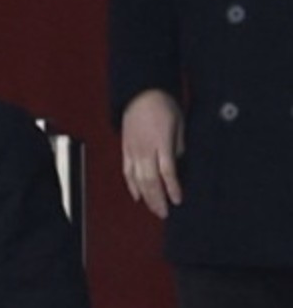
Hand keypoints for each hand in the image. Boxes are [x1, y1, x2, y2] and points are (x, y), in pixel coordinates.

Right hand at [121, 88, 184, 218]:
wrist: (141, 94)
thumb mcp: (180, 124)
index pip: (167, 172)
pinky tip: (137, 196)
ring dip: (145, 197)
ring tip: (153, 208)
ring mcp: (132, 151)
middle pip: (149, 181)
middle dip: (157, 199)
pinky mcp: (126, 150)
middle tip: (164, 213)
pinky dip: (131, 186)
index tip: (178, 200)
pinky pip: (127, 172)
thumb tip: (180, 164)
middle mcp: (144, 150)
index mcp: (160, 143)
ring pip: (137, 180)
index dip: (172, 188)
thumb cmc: (163, 106)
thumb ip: (179, 146)